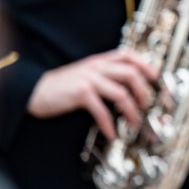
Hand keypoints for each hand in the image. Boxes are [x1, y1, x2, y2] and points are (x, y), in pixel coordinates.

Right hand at [27, 47, 158, 138]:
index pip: (128, 55)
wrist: (32, 90)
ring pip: (121, 92)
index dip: (145, 64)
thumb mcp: (84, 74)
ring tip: (134, 122)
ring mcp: (88, 79)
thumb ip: (103, 76)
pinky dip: (109, 124)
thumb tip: (125, 88)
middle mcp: (96, 67)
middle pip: (131, 73)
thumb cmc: (59, 86)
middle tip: (147, 105)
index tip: (155, 77)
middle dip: (144, 91)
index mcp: (98, 61)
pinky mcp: (80, 93)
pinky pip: (102, 110)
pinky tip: (112, 133)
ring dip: (132, 111)